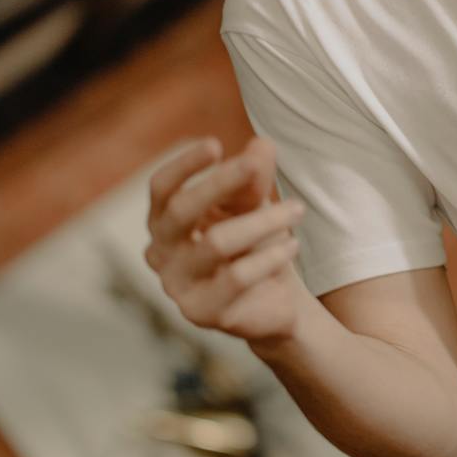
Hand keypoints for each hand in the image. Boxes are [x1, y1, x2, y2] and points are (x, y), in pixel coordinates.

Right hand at [144, 135, 306, 341]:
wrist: (273, 300)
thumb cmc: (254, 243)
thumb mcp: (253, 204)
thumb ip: (253, 177)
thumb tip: (262, 145)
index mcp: (164, 222)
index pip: (161, 188)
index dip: (184, 165)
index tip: (216, 144)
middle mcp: (160, 254)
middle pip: (181, 211)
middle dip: (221, 183)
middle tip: (256, 166)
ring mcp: (177, 287)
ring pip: (216, 242)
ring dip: (262, 221)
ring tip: (296, 210)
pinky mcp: (202, 312)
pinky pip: (236, 276)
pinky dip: (270, 256)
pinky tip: (292, 245)